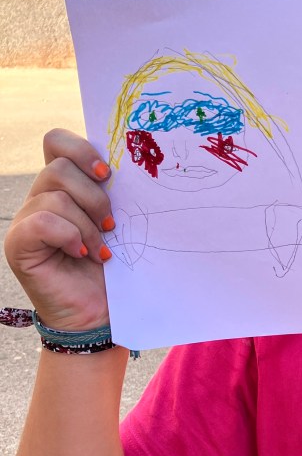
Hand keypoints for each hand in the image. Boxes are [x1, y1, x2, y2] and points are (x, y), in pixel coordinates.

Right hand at [4, 128, 114, 330]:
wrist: (100, 314)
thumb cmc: (113, 268)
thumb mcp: (117, 221)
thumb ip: (112, 192)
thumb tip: (129, 163)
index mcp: (63, 186)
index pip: (56, 141)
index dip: (81, 149)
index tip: (107, 174)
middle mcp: (39, 198)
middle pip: (60, 167)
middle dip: (94, 196)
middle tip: (111, 224)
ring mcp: (25, 221)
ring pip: (55, 196)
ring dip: (87, 224)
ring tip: (100, 249)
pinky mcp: (18, 244)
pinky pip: (42, 221)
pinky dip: (70, 236)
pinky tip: (82, 254)